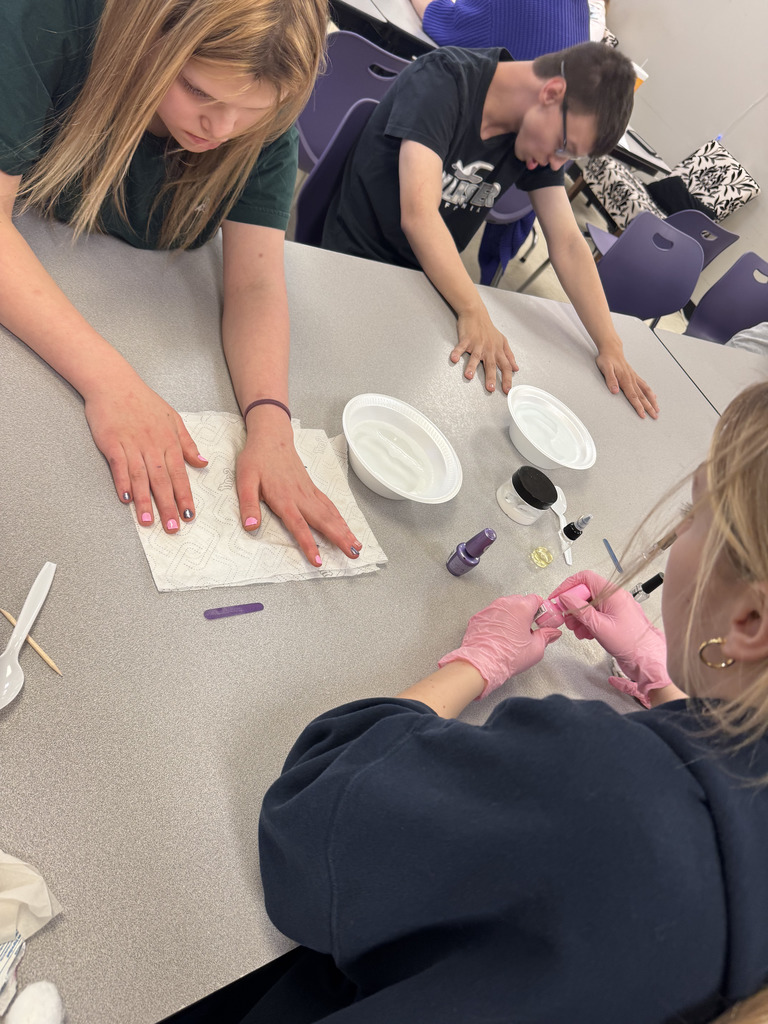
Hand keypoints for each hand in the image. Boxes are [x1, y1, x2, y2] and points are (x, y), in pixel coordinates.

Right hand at [84, 376, 206, 532]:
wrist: (114, 383)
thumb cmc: (143, 401)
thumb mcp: (173, 418)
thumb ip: (187, 443)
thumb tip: (203, 462)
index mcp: (169, 441)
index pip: (180, 474)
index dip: (185, 496)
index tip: (189, 515)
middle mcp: (152, 445)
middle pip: (162, 480)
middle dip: (169, 505)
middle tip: (173, 527)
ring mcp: (131, 444)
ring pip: (141, 477)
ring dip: (145, 501)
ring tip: (149, 521)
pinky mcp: (111, 443)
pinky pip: (119, 466)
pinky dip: (122, 482)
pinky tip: (125, 498)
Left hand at [236, 415, 361, 565]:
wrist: (271, 438)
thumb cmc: (256, 459)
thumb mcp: (245, 481)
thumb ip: (249, 504)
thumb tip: (251, 526)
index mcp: (284, 498)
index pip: (299, 526)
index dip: (309, 544)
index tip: (318, 561)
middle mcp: (300, 497)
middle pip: (324, 521)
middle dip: (340, 539)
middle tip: (354, 554)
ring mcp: (309, 492)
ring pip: (331, 513)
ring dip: (345, 530)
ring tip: (357, 545)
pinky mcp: (312, 488)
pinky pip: (329, 505)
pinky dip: (340, 518)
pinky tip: (347, 526)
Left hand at [438, 595, 559, 697]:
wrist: (482, 663)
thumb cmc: (508, 656)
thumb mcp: (536, 648)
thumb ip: (547, 636)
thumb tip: (553, 632)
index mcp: (521, 607)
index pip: (536, 599)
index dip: (541, 610)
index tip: (542, 621)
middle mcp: (504, 604)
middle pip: (520, 601)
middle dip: (526, 613)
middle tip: (528, 629)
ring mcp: (489, 609)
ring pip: (505, 607)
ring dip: (511, 616)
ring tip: (512, 635)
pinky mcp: (478, 617)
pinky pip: (492, 615)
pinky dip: (497, 622)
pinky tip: (499, 636)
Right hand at [451, 305, 518, 393]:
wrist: (476, 314)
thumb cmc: (488, 329)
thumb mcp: (502, 342)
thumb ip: (509, 356)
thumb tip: (515, 368)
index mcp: (498, 351)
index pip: (505, 366)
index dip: (507, 378)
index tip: (506, 390)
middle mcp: (489, 349)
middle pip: (491, 364)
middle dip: (490, 377)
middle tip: (490, 389)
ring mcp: (477, 344)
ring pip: (475, 357)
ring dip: (471, 366)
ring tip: (468, 376)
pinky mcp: (466, 339)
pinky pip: (461, 347)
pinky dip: (457, 352)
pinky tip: (453, 359)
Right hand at [548, 571, 672, 699]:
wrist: (645, 658)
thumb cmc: (631, 643)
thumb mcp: (599, 626)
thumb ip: (580, 610)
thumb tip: (566, 598)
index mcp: (612, 593)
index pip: (585, 578)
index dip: (568, 586)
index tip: (558, 597)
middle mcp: (614, 597)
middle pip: (585, 592)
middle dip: (572, 606)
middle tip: (566, 618)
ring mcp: (614, 607)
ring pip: (589, 605)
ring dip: (579, 617)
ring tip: (577, 629)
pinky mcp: (614, 618)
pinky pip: (596, 614)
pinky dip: (587, 622)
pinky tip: (586, 633)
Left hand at [595, 348, 658, 418]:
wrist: (611, 348)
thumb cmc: (607, 358)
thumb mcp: (605, 368)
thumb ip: (610, 380)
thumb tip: (615, 391)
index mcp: (625, 380)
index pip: (633, 396)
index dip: (639, 407)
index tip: (643, 415)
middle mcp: (631, 379)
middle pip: (642, 396)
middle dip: (649, 407)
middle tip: (655, 416)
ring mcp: (634, 377)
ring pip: (646, 391)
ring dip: (652, 401)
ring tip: (657, 409)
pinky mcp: (634, 375)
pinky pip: (644, 385)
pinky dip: (650, 392)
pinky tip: (653, 396)